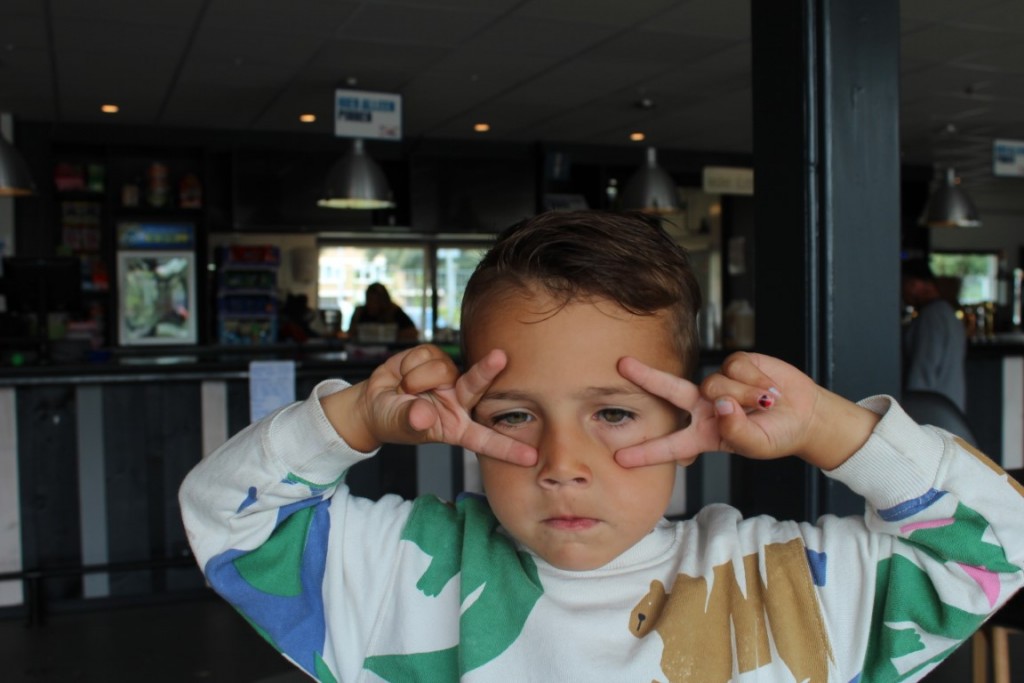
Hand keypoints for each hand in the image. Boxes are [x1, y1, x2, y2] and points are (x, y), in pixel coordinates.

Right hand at [325, 345, 536, 465]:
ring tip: (404, 389)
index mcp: (456, 427)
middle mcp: (458, 401)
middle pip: (476, 385)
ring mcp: (449, 378)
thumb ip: (411, 421)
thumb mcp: (399, 426)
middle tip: (500, 357)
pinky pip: (426, 355)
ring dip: (416, 378)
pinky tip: (404, 375)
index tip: (531, 457)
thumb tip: (423, 414)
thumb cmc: (391, 421)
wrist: (372, 402)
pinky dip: (409, 365)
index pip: (484, 439)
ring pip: (441, 369)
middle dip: (487, 371)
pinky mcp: (436, 358)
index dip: (507, 448)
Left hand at [615, 352, 875, 469]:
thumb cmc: (777, 436)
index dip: (646, 452)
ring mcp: (717, 384)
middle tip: (622, 365)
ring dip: (745, 395)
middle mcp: (704, 407)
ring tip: (766, 405)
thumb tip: (721, 404)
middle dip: (646, 377)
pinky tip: (768, 387)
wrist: (804, 415)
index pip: (671, 445)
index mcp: (704, 435)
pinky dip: (755, 380)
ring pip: (716, 383)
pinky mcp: (735, 364)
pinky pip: (736, 367)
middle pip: (669, 391)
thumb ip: (737, 431)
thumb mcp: (757, 446)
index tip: (620, 458)